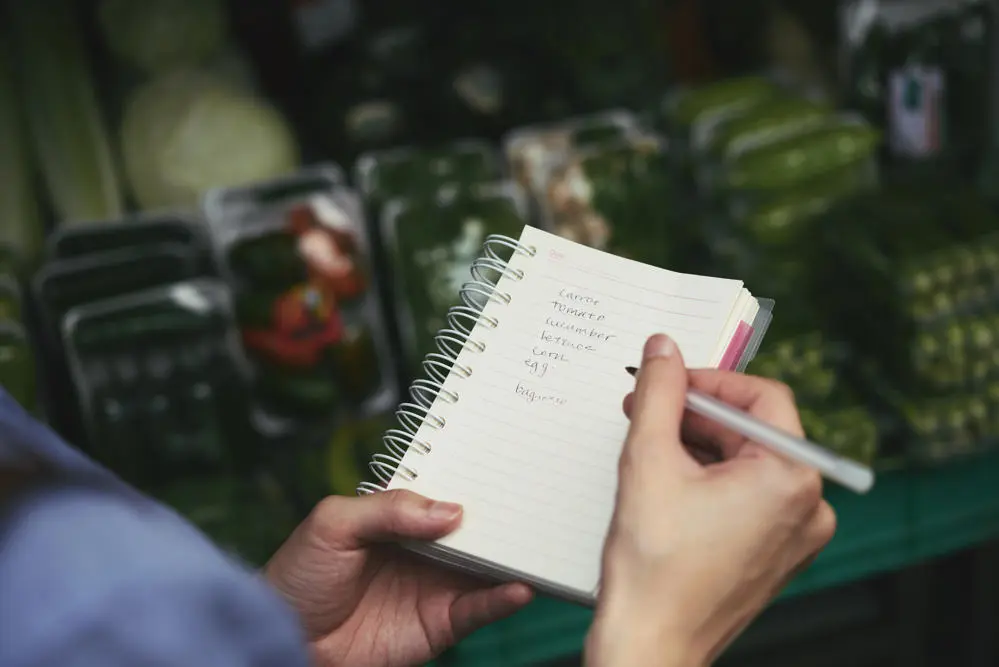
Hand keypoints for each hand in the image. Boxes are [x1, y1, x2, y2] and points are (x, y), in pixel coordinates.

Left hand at [264, 490, 532, 666]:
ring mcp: (436, 584)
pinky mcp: (442, 623)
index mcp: (399, 516)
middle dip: (504, 512)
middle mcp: (425, 548)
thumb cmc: (298, 576)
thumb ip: (389, 509)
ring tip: (542, 540)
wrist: (286, 640)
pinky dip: (503, 598)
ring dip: (513, 555)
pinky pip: (480, 609)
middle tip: (537, 495)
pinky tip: (519, 585)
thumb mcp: (334, 524)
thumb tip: (451, 511)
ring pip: (486, 565)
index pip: (443, 491)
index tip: (507, 459)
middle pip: (474, 527)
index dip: (472, 477)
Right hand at [586, 334, 836, 666]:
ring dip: (701, 447)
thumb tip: (663, 347)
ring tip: (650, 450)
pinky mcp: (778, 554)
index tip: (666, 381)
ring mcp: (797, 535)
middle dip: (697, 416)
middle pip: (755, 430)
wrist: (651, 644)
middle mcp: (809, 505)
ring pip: (749, 463)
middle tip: (646, 411)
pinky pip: (750, 496)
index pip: (761, 396)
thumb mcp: (648, 460)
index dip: (708, 381)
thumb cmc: (653, 567)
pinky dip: (712, 481)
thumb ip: (659, 393)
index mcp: (792, 478)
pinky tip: (669, 484)